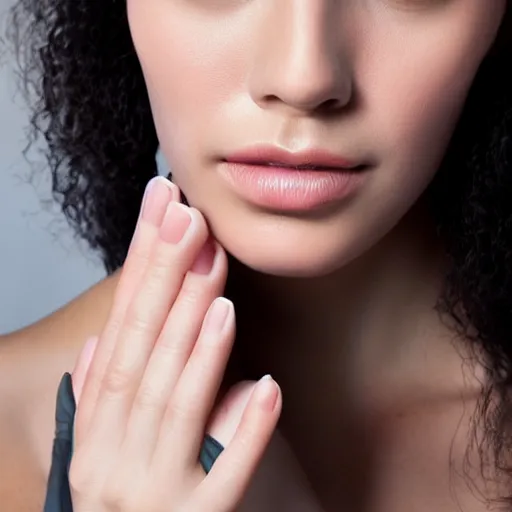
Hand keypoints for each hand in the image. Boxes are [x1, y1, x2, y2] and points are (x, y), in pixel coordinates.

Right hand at [69, 176, 281, 511]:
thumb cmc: (122, 508)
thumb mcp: (97, 452)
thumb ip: (99, 400)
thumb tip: (97, 347)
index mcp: (93, 431)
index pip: (120, 332)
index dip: (141, 269)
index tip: (162, 212)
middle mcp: (113, 457)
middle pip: (144, 356)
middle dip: (168, 284)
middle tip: (192, 223)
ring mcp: (153, 494)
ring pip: (176, 407)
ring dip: (198, 345)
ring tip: (218, 287)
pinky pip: (224, 479)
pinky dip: (244, 433)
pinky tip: (266, 389)